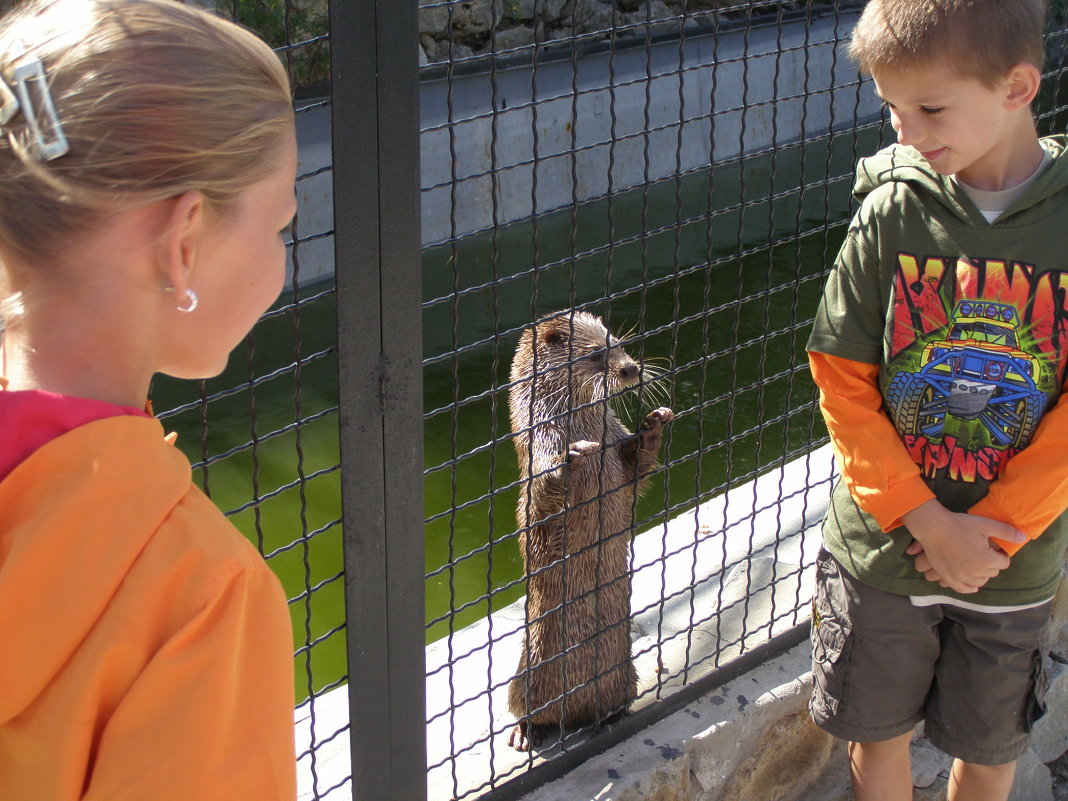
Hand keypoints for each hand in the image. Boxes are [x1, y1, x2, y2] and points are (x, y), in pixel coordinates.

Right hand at [901, 500, 1026, 593]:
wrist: (933, 527)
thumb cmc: (960, 524)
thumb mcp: (985, 524)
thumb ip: (1007, 532)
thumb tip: (1024, 538)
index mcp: (987, 560)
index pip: (1004, 562)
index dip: (1000, 553)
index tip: (991, 545)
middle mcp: (976, 572)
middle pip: (993, 572)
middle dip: (991, 562)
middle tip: (980, 549)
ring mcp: (961, 577)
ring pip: (980, 581)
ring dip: (981, 573)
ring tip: (974, 560)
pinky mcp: (949, 578)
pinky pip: (964, 589)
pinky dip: (970, 586)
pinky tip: (972, 582)